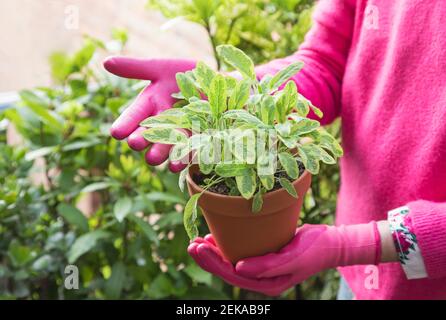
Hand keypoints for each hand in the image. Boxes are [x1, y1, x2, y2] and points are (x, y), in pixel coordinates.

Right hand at [103, 57, 195, 171]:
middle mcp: (162, 123)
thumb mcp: (159, 69)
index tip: (116, 132)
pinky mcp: (198, 140)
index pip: (134, 115)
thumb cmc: (184, 75)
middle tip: (135, 143)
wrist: (216, 85)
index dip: (125, 124)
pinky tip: (176, 165)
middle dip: (142, 139)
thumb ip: (135, 68)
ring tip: (153, 158)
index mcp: (150, 106)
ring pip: (168, 146)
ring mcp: (180, 134)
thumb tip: (105, 62)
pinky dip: (184, 158)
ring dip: (161, 151)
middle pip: (149, 134)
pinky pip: (190, 151)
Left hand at [188, 223, 380, 295]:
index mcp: (267, 283)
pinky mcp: (264, 256)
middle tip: (191, 244)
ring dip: (214, 252)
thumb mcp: (293, 257)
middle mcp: (261, 278)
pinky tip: (215, 238)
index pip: (233, 275)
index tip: (198, 246)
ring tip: (197, 241)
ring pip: (231, 262)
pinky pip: (240, 253)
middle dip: (207, 258)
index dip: (213, 262)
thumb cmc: (315, 249)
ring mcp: (262, 268)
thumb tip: (238, 269)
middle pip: (227, 270)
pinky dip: (226, 246)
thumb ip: (266, 266)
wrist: (332, 243)